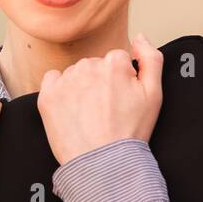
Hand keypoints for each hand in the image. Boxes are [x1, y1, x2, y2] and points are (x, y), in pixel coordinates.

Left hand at [37, 33, 163, 165]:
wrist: (102, 163)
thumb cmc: (129, 132)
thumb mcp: (154, 95)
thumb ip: (151, 59)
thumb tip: (140, 37)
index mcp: (114, 63)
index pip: (117, 61)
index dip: (121, 82)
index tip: (120, 100)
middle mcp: (88, 66)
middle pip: (94, 66)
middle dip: (100, 83)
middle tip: (106, 111)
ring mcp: (66, 80)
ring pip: (74, 74)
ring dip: (80, 88)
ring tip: (89, 114)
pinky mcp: (48, 95)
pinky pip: (52, 80)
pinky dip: (59, 91)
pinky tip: (70, 109)